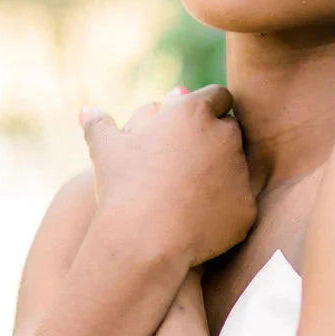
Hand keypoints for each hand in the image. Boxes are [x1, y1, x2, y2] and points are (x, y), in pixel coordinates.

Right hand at [79, 84, 256, 268]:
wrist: (144, 240)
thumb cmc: (122, 187)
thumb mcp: (105, 151)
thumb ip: (100, 126)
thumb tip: (87, 111)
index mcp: (194, 112)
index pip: (217, 96)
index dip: (207, 108)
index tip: (193, 123)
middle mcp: (225, 136)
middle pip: (231, 129)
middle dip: (216, 140)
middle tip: (190, 160)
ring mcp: (241, 172)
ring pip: (239, 167)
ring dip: (223, 174)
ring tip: (191, 193)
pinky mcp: (247, 207)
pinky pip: (240, 204)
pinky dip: (225, 209)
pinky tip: (200, 220)